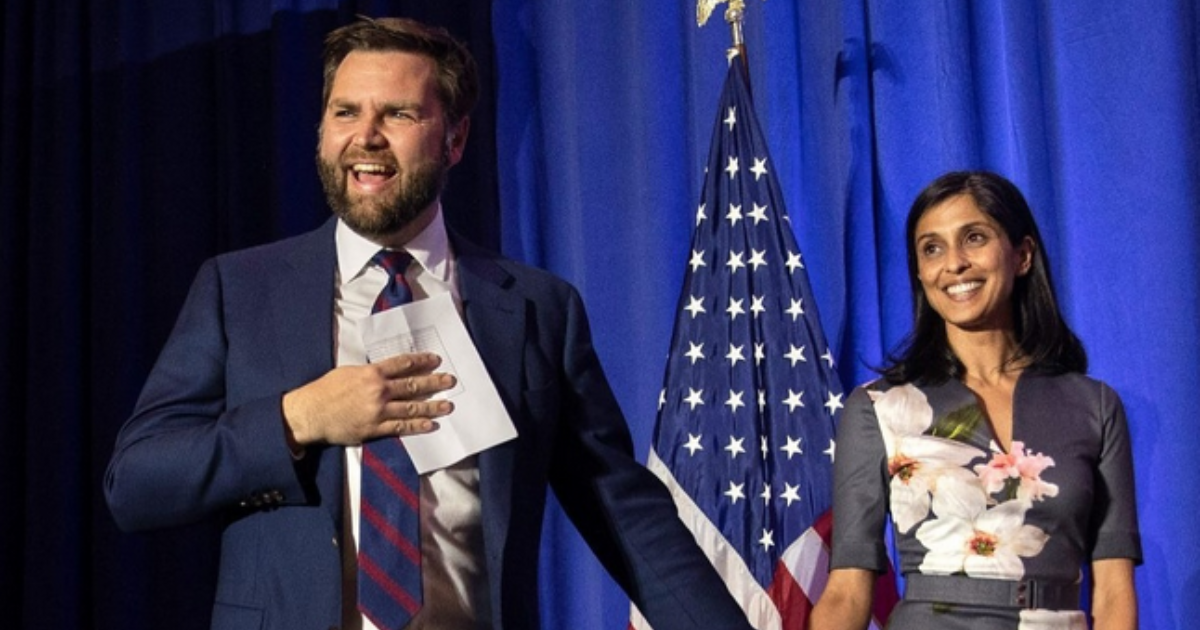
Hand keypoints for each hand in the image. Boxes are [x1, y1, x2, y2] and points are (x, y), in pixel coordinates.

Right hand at [282, 352, 454, 447]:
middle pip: (413, 385)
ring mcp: (378, 411)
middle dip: (434, 382)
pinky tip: (430, 424)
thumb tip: (387, 372)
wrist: (311, 413)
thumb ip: (370, 372)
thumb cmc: (326, 390)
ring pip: (411, 408)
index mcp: (372, 373)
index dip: (422, 361)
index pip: (403, 364)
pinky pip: (400, 428)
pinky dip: (417, 426)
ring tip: (447, 405)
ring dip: (432, 406)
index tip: (435, 360)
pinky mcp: (375, 428)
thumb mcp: (348, 372)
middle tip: (450, 380)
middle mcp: (378, 390)